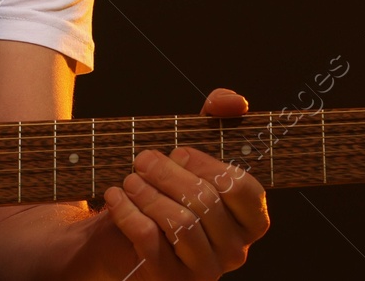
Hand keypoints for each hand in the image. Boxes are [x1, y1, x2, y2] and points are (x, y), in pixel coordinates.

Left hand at [89, 88, 268, 278]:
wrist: (122, 232)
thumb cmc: (166, 190)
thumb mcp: (191, 152)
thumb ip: (215, 119)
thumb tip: (233, 101)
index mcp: (250, 220)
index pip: (246, 189)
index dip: (209, 164)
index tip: (180, 151)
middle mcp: (234, 250)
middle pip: (206, 203)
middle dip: (167, 174)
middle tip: (141, 159)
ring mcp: (204, 270)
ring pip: (181, 225)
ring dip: (148, 194)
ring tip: (129, 179)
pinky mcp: (170, 280)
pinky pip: (151, 241)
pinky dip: (128, 213)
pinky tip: (115, 198)